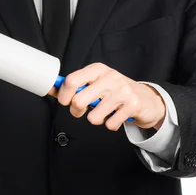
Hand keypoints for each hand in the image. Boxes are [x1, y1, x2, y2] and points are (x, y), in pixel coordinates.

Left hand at [47, 62, 165, 131]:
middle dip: (76, 111)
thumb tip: (50, 88)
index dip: (63, 96)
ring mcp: (122, 91)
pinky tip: (117, 116)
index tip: (65, 102)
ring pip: (93, 117)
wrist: (146, 99)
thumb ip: (74, 85)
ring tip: (105, 112)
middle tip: (82, 110)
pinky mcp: (133, 105)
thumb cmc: (115, 91)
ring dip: (96, 119)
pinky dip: (111, 124)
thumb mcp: (96, 82)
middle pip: (79, 101)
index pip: (71, 81)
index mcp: (98, 69)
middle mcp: (110, 77)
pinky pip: (110, 125)